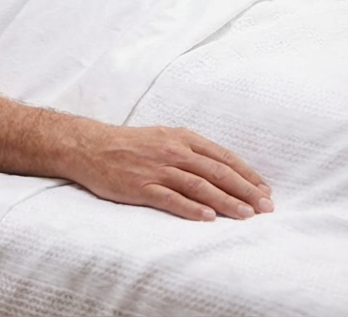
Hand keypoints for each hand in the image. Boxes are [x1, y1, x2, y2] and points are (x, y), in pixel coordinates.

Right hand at [67, 124, 273, 220]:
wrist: (88, 146)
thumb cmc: (127, 144)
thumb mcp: (162, 137)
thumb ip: (189, 150)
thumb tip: (222, 168)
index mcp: (179, 138)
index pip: (222, 157)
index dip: (246, 174)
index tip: (265, 190)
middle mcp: (171, 152)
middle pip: (216, 172)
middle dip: (245, 190)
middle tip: (266, 207)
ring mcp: (155, 169)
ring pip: (199, 186)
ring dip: (226, 202)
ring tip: (246, 215)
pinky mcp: (140, 186)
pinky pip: (170, 198)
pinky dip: (191, 208)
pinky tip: (208, 217)